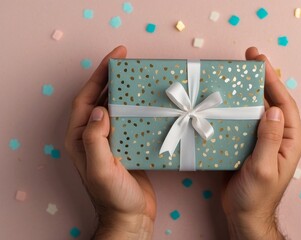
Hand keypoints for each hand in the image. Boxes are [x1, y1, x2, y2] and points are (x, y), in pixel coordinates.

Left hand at [65, 46, 155, 239]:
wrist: (131, 216)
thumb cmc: (112, 197)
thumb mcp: (100, 169)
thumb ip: (95, 140)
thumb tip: (101, 109)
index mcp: (80, 137)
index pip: (86, 98)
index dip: (98, 75)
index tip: (115, 57)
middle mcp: (94, 135)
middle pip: (101, 97)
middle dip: (112, 77)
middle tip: (129, 60)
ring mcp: (112, 139)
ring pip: (117, 107)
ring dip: (127, 91)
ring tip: (140, 76)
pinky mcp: (128, 145)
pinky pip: (131, 119)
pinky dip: (139, 108)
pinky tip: (150, 102)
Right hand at [221, 47, 300, 239]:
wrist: (242, 213)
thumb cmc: (257, 195)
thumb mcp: (264, 168)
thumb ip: (270, 139)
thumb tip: (274, 110)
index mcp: (290, 139)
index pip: (284, 103)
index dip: (273, 80)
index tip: (260, 61)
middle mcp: (278, 134)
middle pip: (271, 100)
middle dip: (261, 78)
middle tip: (247, 58)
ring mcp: (261, 137)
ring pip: (255, 108)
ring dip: (245, 91)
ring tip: (234, 73)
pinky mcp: (246, 141)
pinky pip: (241, 119)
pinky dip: (234, 107)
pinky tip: (224, 98)